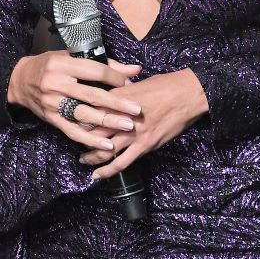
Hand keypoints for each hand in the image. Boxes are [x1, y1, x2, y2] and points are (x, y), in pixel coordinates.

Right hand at [6, 51, 143, 153]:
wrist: (19, 81)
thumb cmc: (50, 66)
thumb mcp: (71, 57)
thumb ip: (103, 64)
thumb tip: (134, 70)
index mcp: (63, 64)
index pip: (95, 71)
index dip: (116, 78)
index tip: (130, 84)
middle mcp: (57, 83)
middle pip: (92, 95)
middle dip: (117, 103)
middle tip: (136, 110)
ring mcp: (53, 103)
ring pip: (84, 114)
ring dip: (108, 122)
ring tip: (128, 126)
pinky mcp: (51, 118)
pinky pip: (73, 131)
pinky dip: (90, 140)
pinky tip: (106, 145)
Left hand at [80, 68, 209, 178]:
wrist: (187, 94)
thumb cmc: (164, 84)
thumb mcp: (136, 82)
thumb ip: (120, 91)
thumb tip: (109, 95)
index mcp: (117, 97)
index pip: (90, 109)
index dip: (78, 116)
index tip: (72, 120)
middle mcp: (121, 115)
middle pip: (91, 129)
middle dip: (79, 137)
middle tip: (73, 141)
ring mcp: (132, 132)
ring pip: (102, 148)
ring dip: (90, 156)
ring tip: (83, 160)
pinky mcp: (144, 145)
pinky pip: (121, 162)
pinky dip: (108, 171)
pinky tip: (98, 176)